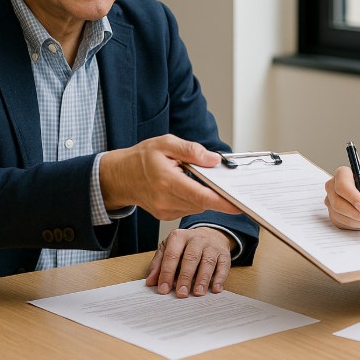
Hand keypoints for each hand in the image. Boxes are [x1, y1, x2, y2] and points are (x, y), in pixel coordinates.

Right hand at [98, 134, 240, 219]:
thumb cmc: (141, 158)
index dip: (223, 202)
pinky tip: (187, 186)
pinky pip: (188, 208)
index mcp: (167, 181)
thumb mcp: (165, 143)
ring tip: (196, 178)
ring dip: (204, 194)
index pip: (201, 196)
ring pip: (197, 206)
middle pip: (202, 202)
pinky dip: (194, 198)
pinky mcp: (166, 215)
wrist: (119, 176)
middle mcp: (166, 200)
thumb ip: (191, 150)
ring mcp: (165, 211)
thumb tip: (214, 160)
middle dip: (216, 193)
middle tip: (223, 181)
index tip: (239, 205)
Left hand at [145, 228, 233, 297]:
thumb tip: (151, 281)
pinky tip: (215, 289)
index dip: (167, 273)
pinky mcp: (224, 253)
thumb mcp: (169, 249)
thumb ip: (159, 264)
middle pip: (191, 258)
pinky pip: (223, 266)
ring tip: (197, 293)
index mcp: (179, 237)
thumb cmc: (185, 246)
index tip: (164, 289)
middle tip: (181, 294)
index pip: (172, 255)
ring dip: (203, 279)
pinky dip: (220, 278)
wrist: (210, 235)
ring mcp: (211, 246)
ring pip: (207, 262)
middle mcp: (196, 239)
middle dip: (185, 277)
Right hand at [323, 166, 359, 230]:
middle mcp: (333, 187)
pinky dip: (355, 225)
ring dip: (358, 221)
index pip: (342, 185)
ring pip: (339, 215)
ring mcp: (331, 202)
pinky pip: (341, 223)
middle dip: (356, 213)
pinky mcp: (333, 215)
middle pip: (337, 202)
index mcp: (343, 174)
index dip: (352, 197)